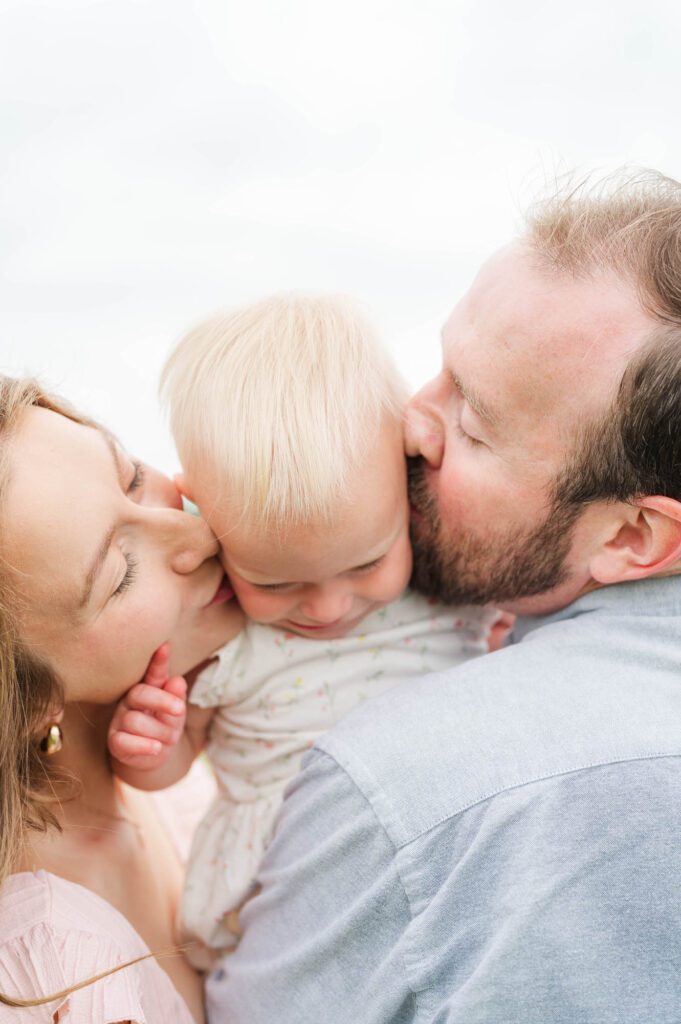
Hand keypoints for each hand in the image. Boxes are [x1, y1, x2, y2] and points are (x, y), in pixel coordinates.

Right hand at [108, 644, 186, 771]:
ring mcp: (120, 721)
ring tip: (169, 737)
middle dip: (162, 700)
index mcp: (146, 688)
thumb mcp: (175, 711)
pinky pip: (124, 742)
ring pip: (135, 721)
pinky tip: (156, 748)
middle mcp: (129, 701)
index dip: (158, 661)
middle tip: (180, 709)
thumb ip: (176, 696)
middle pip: (139, 693)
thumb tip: (177, 681)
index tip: (165, 646)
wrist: (153, 755)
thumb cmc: (165, 725)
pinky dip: (143, 746)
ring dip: (159, 731)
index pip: (152, 673)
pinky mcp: (115, 742)